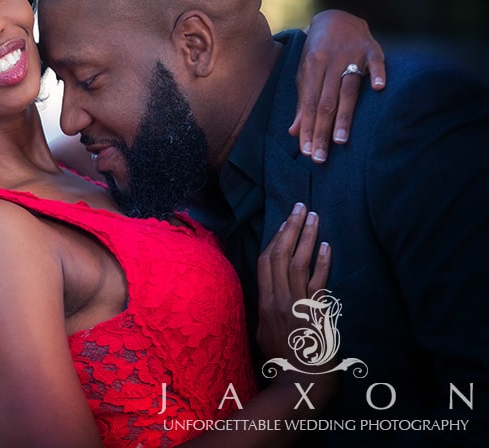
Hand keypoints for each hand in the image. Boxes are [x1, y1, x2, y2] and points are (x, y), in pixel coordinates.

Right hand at [256, 203, 330, 364]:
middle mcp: (277, 300)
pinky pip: (318, 283)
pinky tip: (326, 246)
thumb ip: (267, 312)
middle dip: (290, 228)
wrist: (299, 384)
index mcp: (264, 303)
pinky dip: (322, 263)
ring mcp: (296, 306)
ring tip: (314, 216)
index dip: (274, 238)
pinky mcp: (315, 314)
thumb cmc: (282, 362)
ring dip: (307, 237)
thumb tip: (270, 296)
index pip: (265, 261)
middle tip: (300, 206)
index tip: (283, 220)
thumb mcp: (264, 335)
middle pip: (280, 255)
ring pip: (298, 263)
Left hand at [290, 10, 385, 162]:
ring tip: (341, 140)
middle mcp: (330, 62)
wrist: (335, 18)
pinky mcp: (372, 48)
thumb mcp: (305, 75)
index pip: (309, 105)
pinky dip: (378, 73)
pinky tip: (380, 89)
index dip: (308, 129)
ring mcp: (352, 54)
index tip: (307, 152)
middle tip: (321, 156)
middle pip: (325, 102)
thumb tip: (294, 132)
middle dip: (322, 131)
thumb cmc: (317, 54)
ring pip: (348, 89)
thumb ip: (303, 103)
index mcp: (311, 68)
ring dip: (344, 115)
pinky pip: (377, 62)